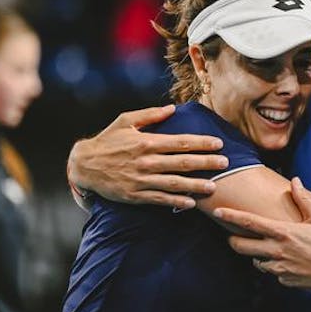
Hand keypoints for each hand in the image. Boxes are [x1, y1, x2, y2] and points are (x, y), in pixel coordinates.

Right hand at [67, 105, 227, 208]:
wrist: (84, 166)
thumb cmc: (107, 141)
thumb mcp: (125, 121)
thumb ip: (150, 115)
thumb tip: (172, 108)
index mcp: (147, 142)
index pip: (180, 142)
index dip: (201, 143)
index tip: (218, 144)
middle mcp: (147, 162)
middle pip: (183, 163)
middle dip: (206, 163)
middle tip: (225, 163)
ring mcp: (142, 180)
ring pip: (175, 184)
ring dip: (196, 185)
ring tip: (214, 187)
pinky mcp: (136, 195)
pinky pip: (160, 199)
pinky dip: (177, 202)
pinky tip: (191, 203)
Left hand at [215, 178, 310, 293]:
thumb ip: (304, 199)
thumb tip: (295, 180)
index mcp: (284, 233)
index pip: (250, 223)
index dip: (231, 216)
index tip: (217, 211)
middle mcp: (278, 251)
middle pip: (241, 247)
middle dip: (234, 240)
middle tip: (234, 236)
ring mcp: (280, 268)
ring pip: (256, 261)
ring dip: (257, 255)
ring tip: (268, 248)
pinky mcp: (285, 281)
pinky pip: (272, 272)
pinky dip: (275, 266)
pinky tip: (288, 261)